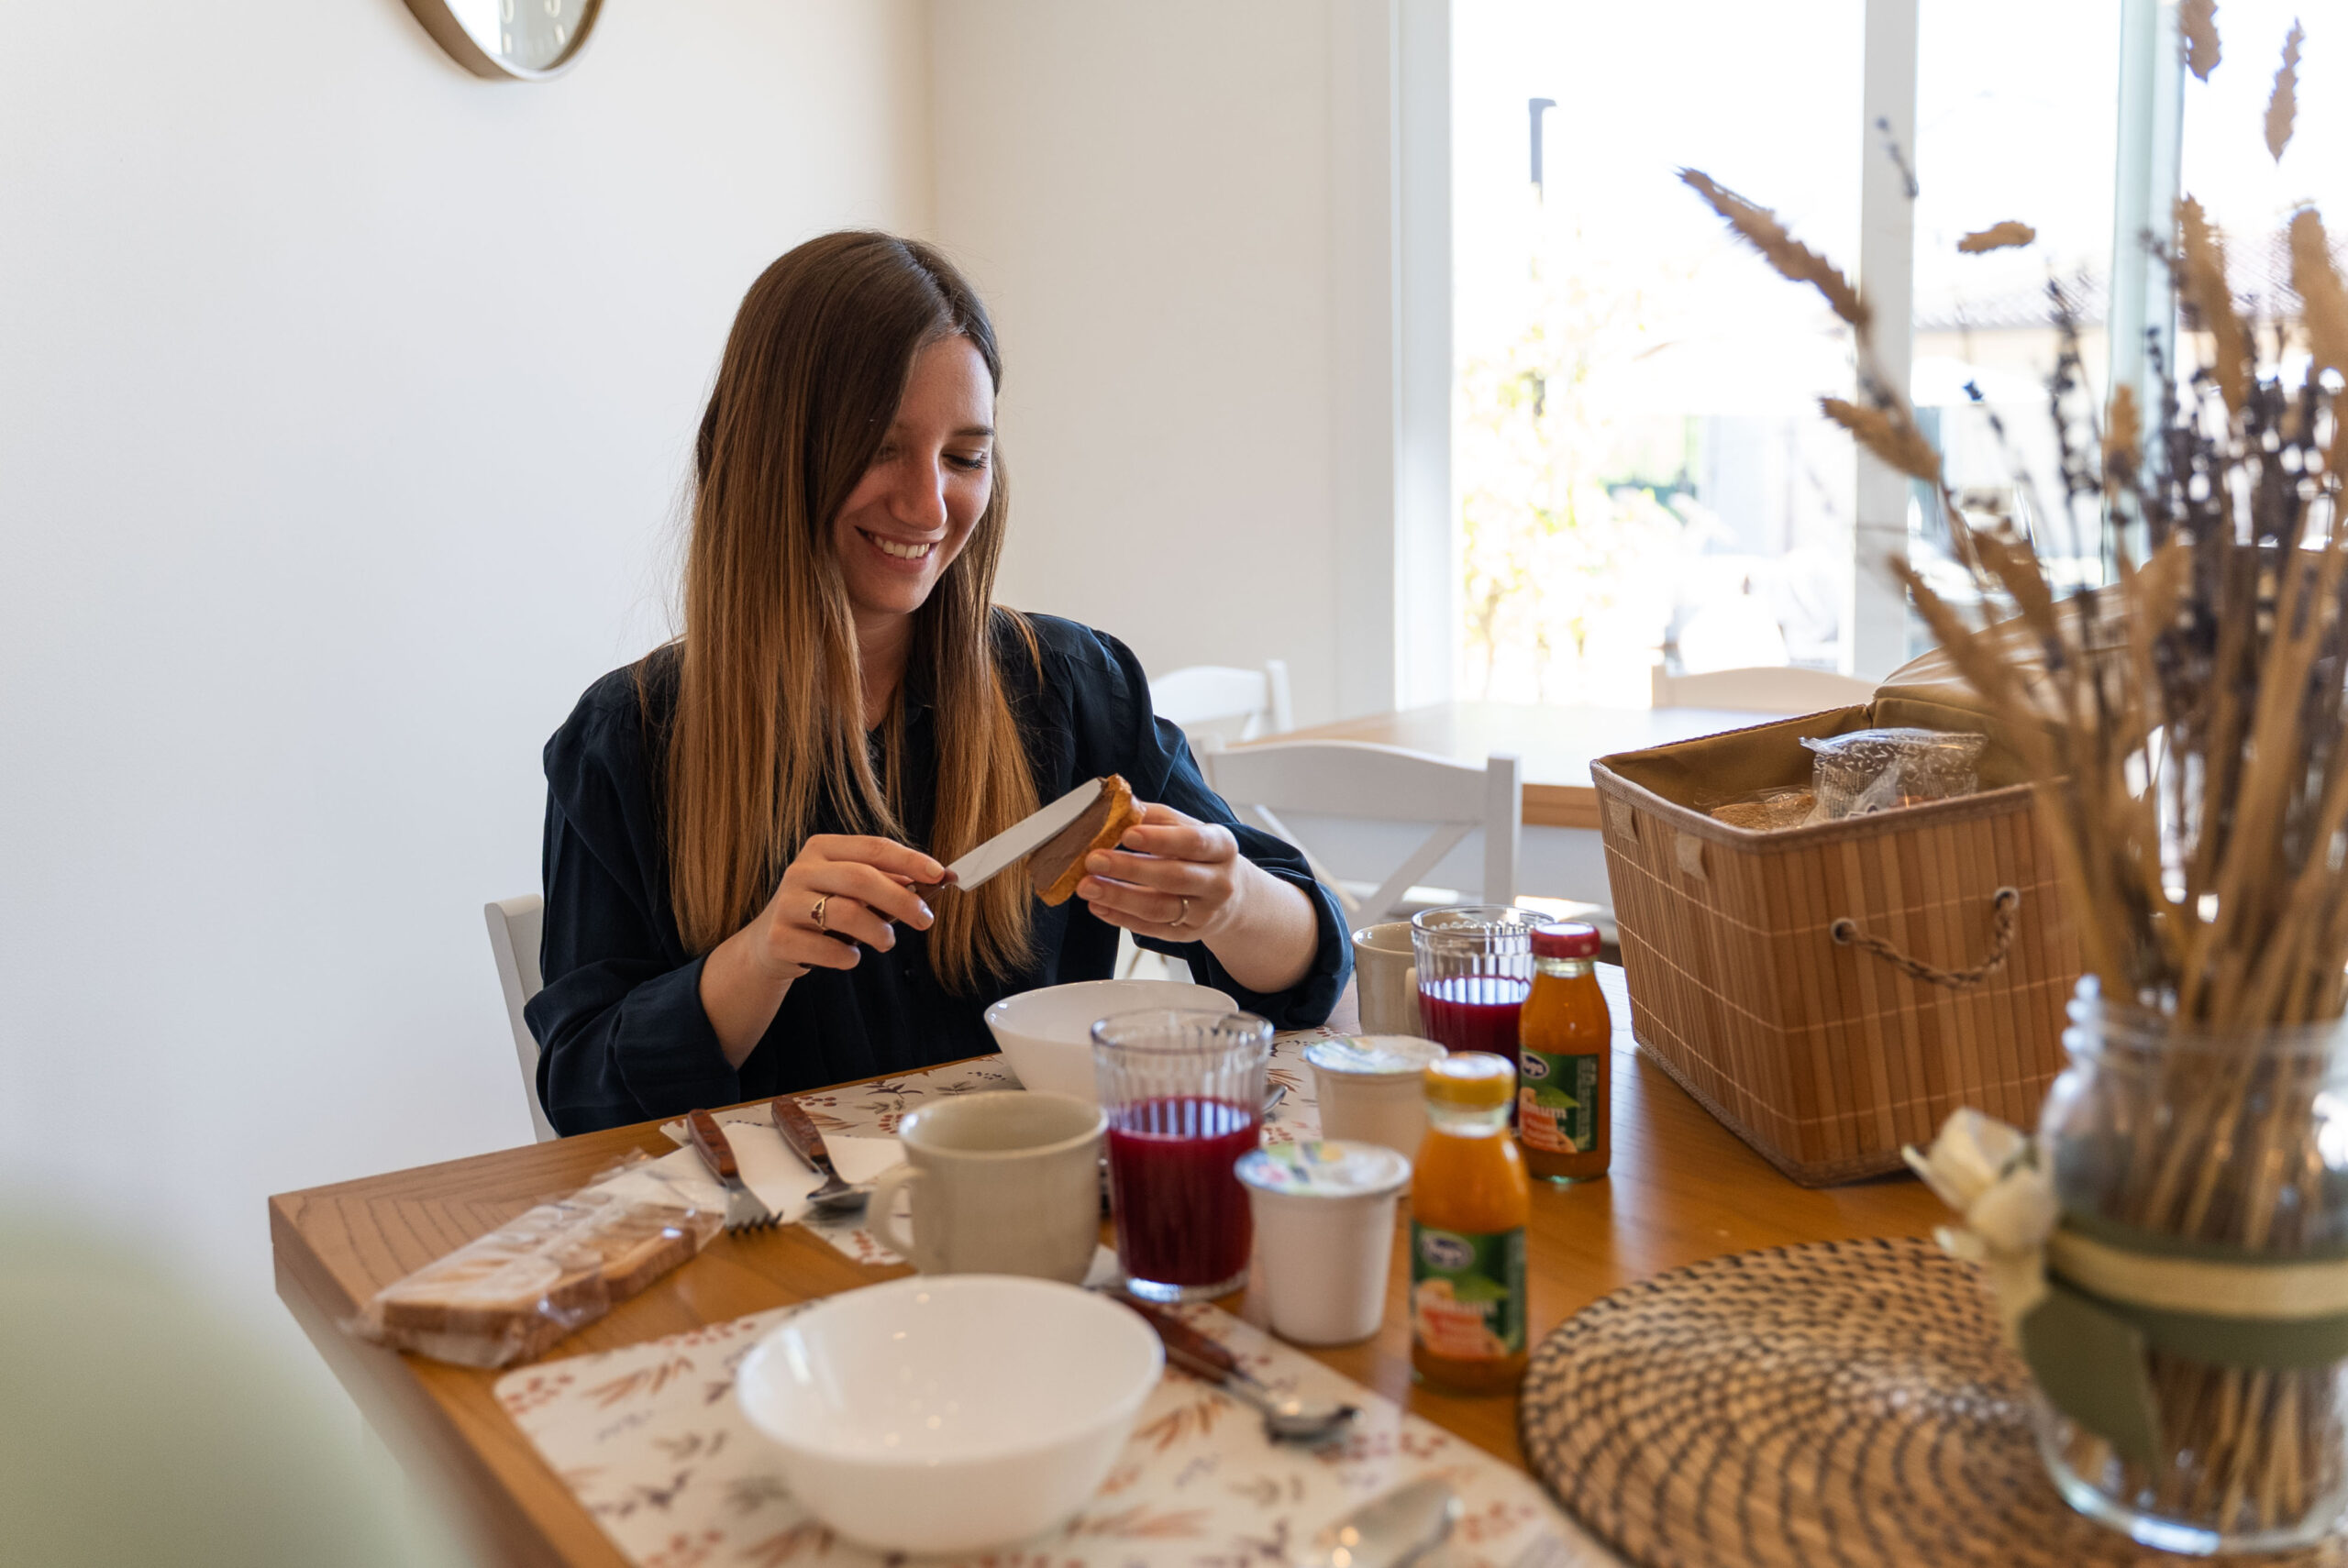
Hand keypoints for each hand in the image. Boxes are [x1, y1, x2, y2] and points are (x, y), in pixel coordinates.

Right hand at [743, 834, 944, 980]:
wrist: (768, 944)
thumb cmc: (821, 911)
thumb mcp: (849, 890)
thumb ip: (886, 881)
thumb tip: (936, 878)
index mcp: (822, 849)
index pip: (873, 848)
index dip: (909, 860)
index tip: (940, 874)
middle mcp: (801, 870)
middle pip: (861, 878)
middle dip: (901, 900)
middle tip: (925, 920)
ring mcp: (786, 903)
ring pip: (846, 913)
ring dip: (878, 931)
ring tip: (887, 941)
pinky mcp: (780, 938)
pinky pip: (828, 949)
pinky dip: (849, 956)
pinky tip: (852, 956)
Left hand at [1077, 802, 1248, 942]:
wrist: (1231, 894)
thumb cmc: (1201, 854)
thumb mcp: (1189, 828)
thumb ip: (1157, 818)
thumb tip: (1121, 806)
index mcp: (1222, 847)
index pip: (1193, 842)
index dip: (1160, 839)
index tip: (1126, 834)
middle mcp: (1218, 882)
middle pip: (1173, 877)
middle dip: (1129, 869)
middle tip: (1093, 860)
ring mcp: (1204, 912)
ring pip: (1159, 908)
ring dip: (1118, 898)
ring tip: (1087, 886)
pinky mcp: (1187, 934)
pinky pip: (1151, 929)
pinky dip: (1121, 918)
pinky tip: (1098, 906)